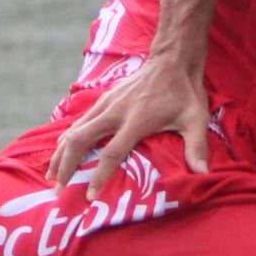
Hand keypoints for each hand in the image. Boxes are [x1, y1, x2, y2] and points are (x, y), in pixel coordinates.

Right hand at [52, 51, 211, 192]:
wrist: (171, 59)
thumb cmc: (184, 93)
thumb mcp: (196, 119)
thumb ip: (197, 147)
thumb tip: (203, 174)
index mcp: (136, 120)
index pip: (111, 153)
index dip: (99, 176)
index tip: (90, 196)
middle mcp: (115, 112)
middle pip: (79, 140)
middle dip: (65, 166)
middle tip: (58, 190)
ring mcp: (106, 104)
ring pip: (73, 130)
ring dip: (60, 154)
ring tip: (51, 176)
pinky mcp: (103, 100)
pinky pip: (78, 122)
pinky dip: (66, 139)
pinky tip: (60, 153)